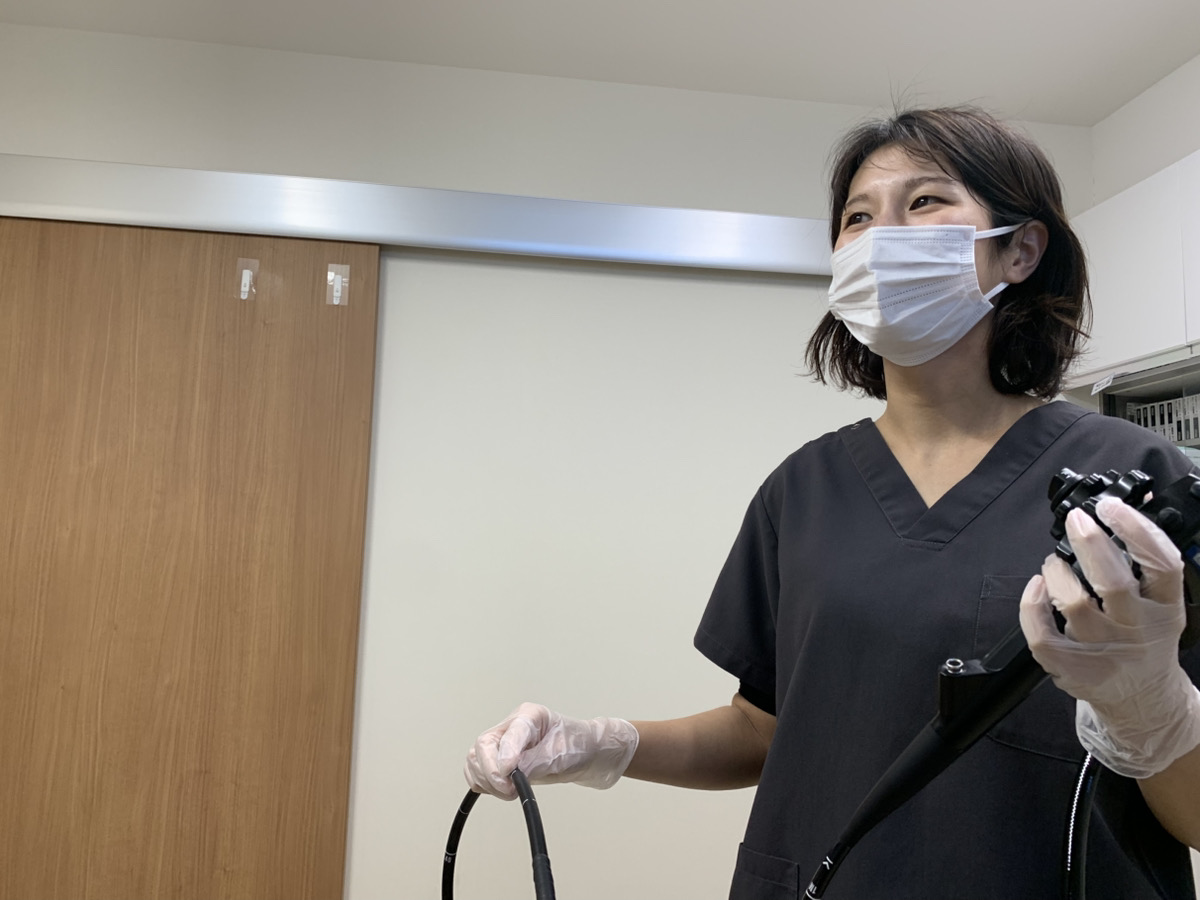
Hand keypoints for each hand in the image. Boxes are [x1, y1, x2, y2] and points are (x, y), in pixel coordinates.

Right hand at [464, 702, 638, 798]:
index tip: (508, 774)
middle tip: (509, 789)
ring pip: (476, 759)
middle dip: (492, 772)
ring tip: (509, 791)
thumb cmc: (578, 746)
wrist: (586, 754)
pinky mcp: (500, 758)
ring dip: (487, 780)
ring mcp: (504, 742)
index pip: (510, 732)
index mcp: (529, 716)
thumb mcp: (561, 754)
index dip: (505, 754)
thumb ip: (534, 762)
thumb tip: (510, 774)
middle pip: (483, 745)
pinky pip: (478, 770)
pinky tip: (501, 790)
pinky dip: (483, 783)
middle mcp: (512, 726)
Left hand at [1019, 496, 1199, 776]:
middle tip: (1076, 519)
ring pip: (1073, 604)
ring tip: (1054, 562)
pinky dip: (1031, 604)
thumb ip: (1146, 565)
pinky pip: (1041, 634)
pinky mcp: (1071, 668)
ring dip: (1057, 572)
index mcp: (1165, 609)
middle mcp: (1136, 629)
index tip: (1112, 507)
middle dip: (1090, 543)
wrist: (1142, 698)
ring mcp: (1102, 651)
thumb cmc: (1145, 639)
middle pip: (1113, 582)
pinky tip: (1037, 586)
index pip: (1162, 565)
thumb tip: (1120, 511)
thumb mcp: (1162, 605)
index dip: (1138, 530)